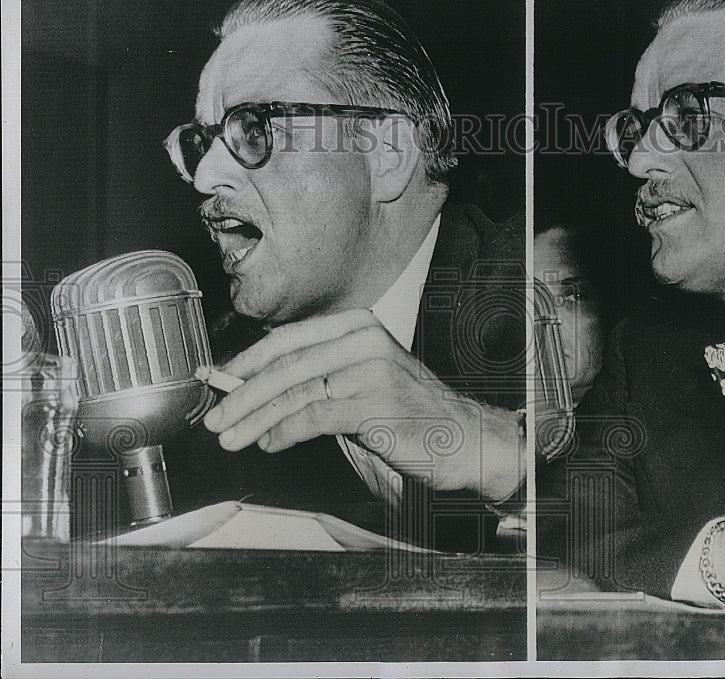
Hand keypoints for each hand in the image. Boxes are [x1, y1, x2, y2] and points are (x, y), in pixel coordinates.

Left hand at [202, 310, 525, 500]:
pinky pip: (312, 417)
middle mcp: (363, 340)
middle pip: (286, 364)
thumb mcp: (361, 379)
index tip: (220, 379)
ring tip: (232, 437)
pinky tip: (270, 443)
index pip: (289, 338)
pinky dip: (283, 432)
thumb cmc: (409, 412)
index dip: (248, 360)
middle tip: (216, 417)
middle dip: (243, 393)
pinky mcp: (373, 405)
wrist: (463, 436)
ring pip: (294, 392)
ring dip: (255, 419)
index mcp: (357, 326)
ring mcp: (370, 370)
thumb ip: (316, 376)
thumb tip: (252, 384)